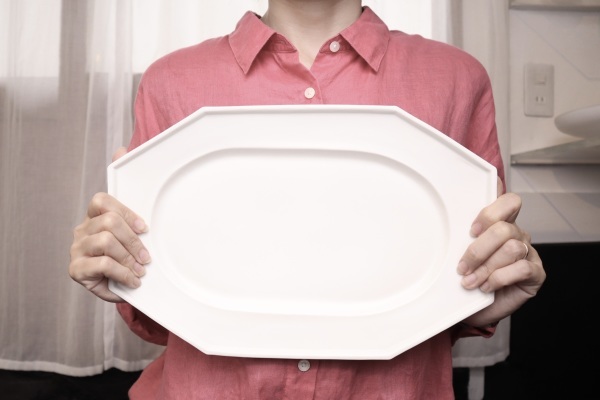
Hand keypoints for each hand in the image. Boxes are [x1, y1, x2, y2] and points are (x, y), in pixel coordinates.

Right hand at [68, 147, 151, 301]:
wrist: (122, 285)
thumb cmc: (129, 252)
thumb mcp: (134, 225)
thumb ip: (129, 189)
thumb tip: (121, 148)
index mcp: (94, 215)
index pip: (102, 201)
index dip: (126, 212)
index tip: (146, 228)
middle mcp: (82, 229)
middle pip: (109, 222)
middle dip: (133, 241)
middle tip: (147, 257)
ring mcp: (77, 249)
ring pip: (106, 242)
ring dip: (129, 258)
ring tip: (140, 270)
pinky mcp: (76, 270)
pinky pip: (102, 265)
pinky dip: (123, 273)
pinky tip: (133, 281)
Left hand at [459, 178, 545, 327]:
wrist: (476, 309)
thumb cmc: (470, 279)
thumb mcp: (462, 256)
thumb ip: (463, 239)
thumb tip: (448, 229)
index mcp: (502, 224)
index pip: (508, 202)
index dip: (490, 214)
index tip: (471, 230)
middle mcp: (518, 235)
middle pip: (504, 229)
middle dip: (478, 250)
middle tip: (463, 267)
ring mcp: (529, 254)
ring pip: (511, 248)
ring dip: (486, 267)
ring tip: (471, 281)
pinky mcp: (536, 274)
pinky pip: (522, 268)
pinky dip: (500, 278)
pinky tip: (488, 287)